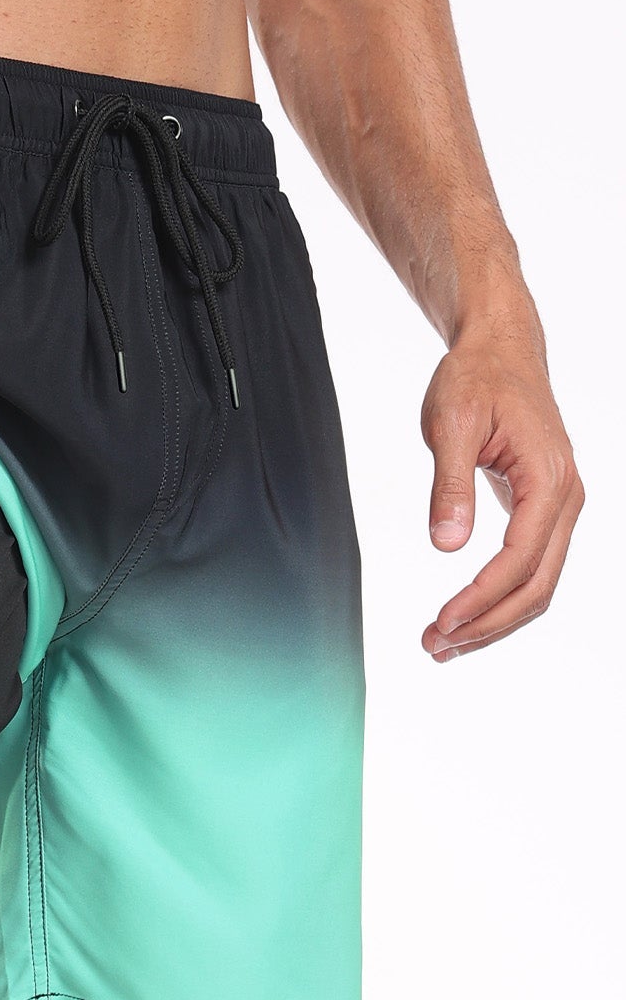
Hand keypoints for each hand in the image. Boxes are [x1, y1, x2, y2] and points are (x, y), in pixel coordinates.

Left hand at [420, 317, 583, 660]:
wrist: (500, 352)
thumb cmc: (474, 379)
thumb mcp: (450, 424)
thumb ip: (449, 485)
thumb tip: (447, 545)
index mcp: (549, 479)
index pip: (519, 558)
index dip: (481, 597)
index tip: (441, 622)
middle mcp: (566, 498)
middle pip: (537, 585)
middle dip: (486, 624)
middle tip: (432, 647)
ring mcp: (559, 508)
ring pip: (538, 585)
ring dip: (493, 620)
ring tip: (441, 644)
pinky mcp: (543, 511)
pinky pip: (530, 568)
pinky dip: (499, 599)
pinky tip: (463, 617)